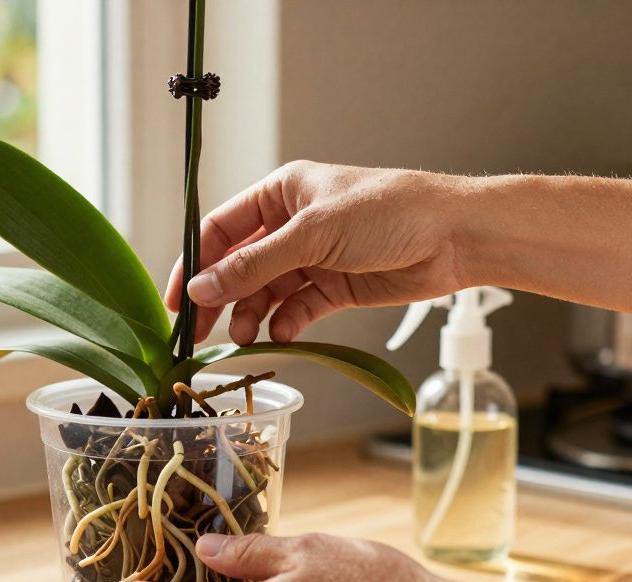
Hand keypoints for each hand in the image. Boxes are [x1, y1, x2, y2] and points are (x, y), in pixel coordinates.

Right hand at [165, 161, 468, 344]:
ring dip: (251, 314)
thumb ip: (255, 264)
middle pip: (238, 265)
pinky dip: (285, 324)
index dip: (194, 263)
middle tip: (199, 333)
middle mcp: (292, 226)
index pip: (220, 229)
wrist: (454, 237)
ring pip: (265, 292)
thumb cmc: (388, 212)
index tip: (176, 301)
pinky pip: (296, 309)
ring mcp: (313, 258)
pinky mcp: (335, 287)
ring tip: (245, 338)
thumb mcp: (313, 234)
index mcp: (281, 194)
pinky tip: (280, 335)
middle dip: (219, 298)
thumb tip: (202, 288)